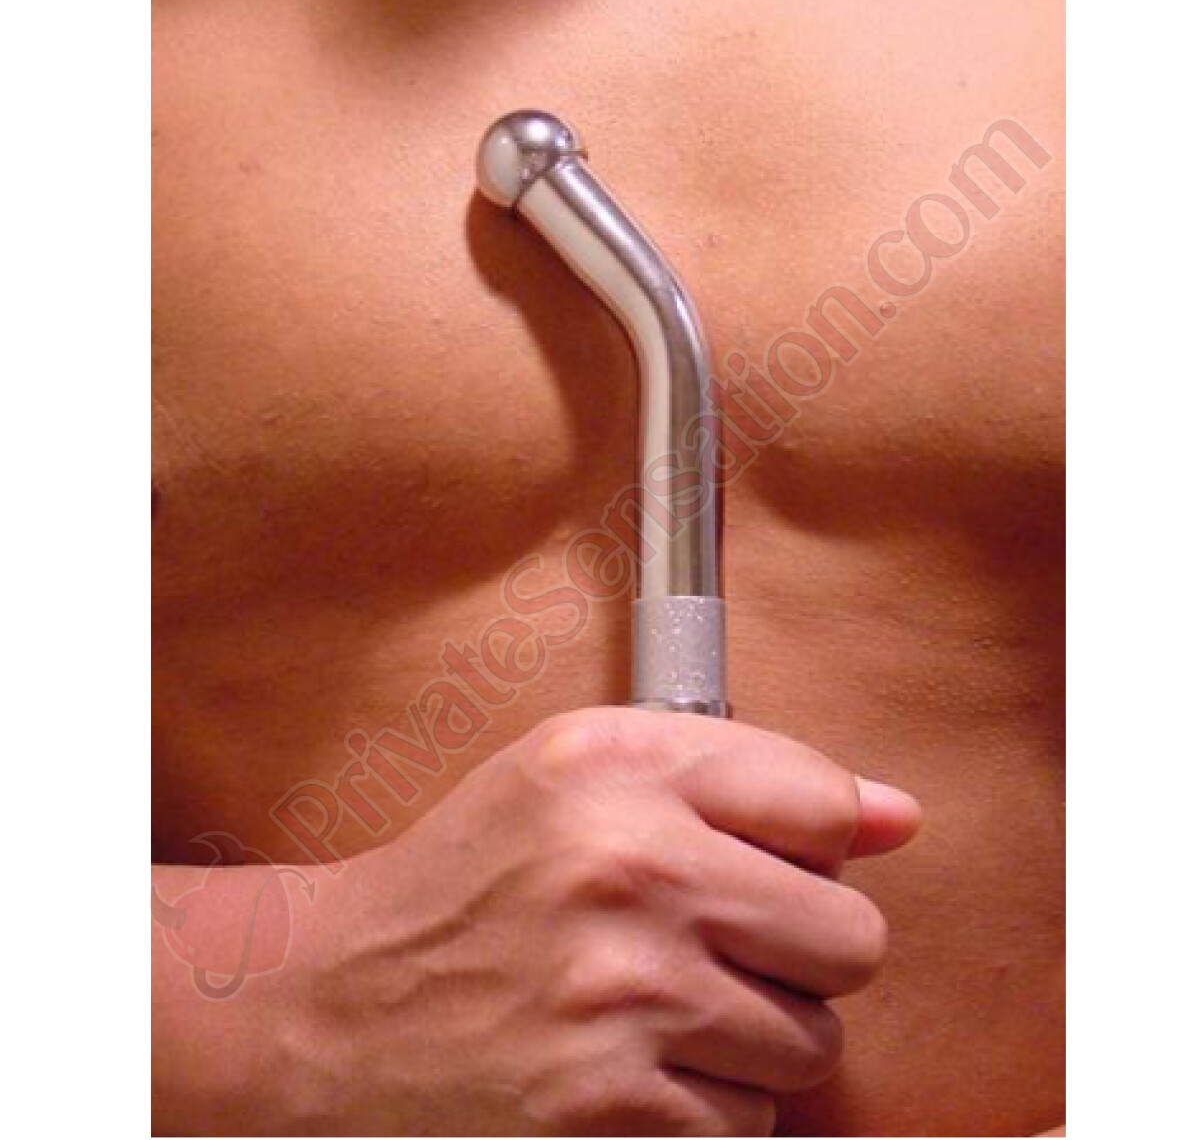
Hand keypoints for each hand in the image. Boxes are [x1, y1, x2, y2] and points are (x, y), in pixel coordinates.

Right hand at [278, 707, 920, 1135]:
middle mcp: (623, 870)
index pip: (826, 801)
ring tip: (655, 1007)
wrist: (339, 1010)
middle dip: (800, 952)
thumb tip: (897, 813)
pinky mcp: (617, 1115)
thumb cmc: (472, 883)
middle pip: (850, 936)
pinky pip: (751, 1123)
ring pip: (811, 1043)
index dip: (818, 845)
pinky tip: (629, 1068)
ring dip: (750, 1037)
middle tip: (715, 945)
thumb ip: (741, 772)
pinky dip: (704, 1106)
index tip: (777, 864)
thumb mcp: (578, 774)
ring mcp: (623, 999)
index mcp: (613, 769)